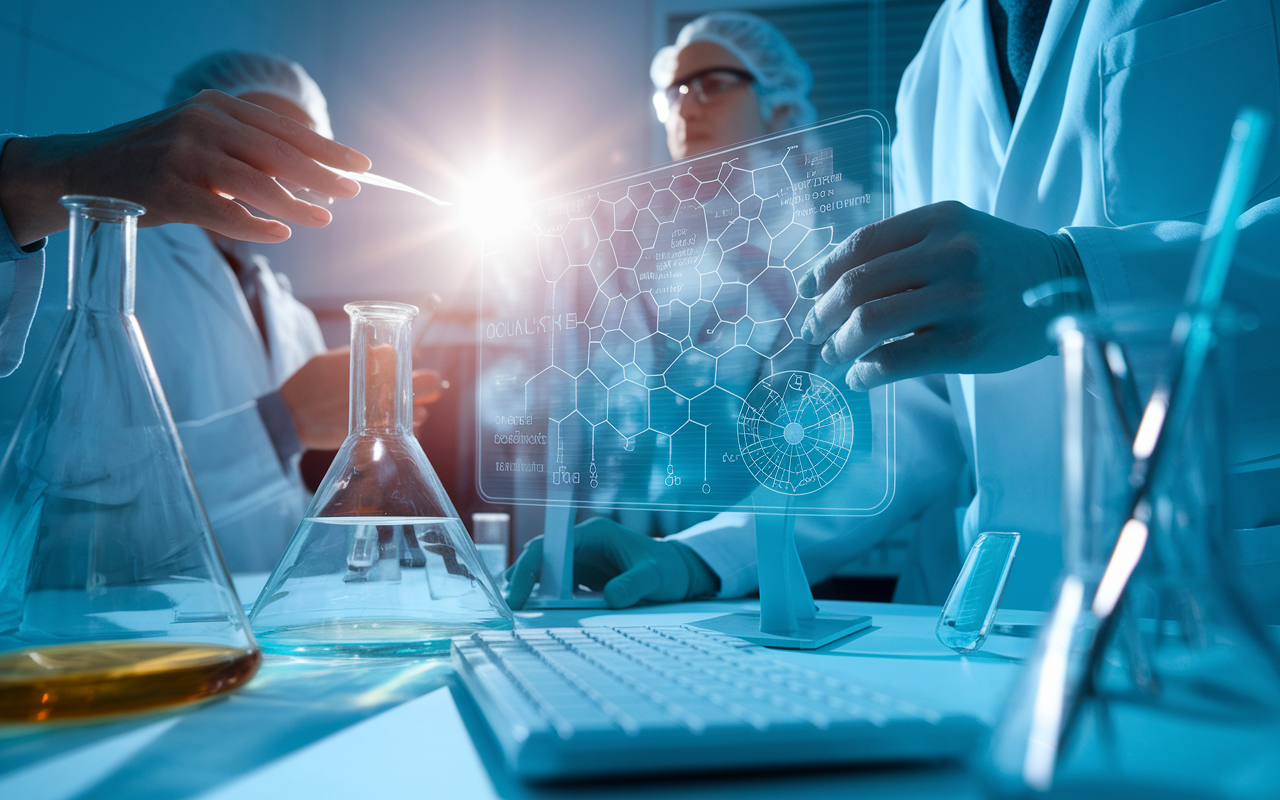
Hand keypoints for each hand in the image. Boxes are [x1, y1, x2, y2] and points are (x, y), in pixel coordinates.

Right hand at [0, 90, 371, 246]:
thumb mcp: (204, 142)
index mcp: (216, 107)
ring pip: (254, 182)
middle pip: (277, 152)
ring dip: (295, 203)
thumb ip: (249, 153)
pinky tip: (281, 233)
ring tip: (324, 218)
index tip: (361, 164)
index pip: (282, 129)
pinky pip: (222, 212)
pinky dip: (255, 226)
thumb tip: (314, 178)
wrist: (86, 170)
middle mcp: (200, 123)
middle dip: (321, 174)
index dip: (325, 147)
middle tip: (352, 191)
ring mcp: (180, 155)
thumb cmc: (158, 161)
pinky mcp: (165, 189)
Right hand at [279, 347, 445, 449]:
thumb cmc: (311, 381)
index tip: (398, 367)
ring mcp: (388, 410)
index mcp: (375, 359)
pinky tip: (390, 425)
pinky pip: (409, 433)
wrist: (293, 414)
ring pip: (423, 410)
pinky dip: (404, 429)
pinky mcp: (382, 433)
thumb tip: (388, 352)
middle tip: (419, 385)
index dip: (404, 362)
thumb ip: (365, 354)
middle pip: (430, 381)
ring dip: (416, 409)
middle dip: (427, 382)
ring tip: (398, 409)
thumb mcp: (334, 357)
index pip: (405, 357)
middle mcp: (387, 384)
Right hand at [504, 518, 719, 609]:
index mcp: (593, 534)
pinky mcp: (585, 577)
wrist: (678, 573)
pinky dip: (545, 597)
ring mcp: (582, 561)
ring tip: (514, 609)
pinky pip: (558, 585)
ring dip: (530, 588)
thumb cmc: (666, 569)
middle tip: (510, 605)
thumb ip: (633, 585)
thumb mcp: (653, 577)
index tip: (518, 589)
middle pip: (542, 558)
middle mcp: (583, 544)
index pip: (551, 545)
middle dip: (522, 578)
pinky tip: (533, 611)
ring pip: (546, 571)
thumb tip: (611, 599)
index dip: (530, 565)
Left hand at [797, 201, 1082, 389]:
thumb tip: (817, 285)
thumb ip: (897, 249)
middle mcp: (950, 254)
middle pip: (856, 285)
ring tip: (835, 357)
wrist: (1069, 287)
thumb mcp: (954, 233)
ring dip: (839, 346)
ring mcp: (961, 299)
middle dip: (822, 315)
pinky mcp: (970, 344)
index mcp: (940, 220)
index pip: (859, 245)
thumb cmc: (995, 263)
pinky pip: (897, 361)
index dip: (821, 273)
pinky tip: (862, 378)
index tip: (807, 294)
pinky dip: (867, 373)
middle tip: (813, 333)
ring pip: (871, 322)